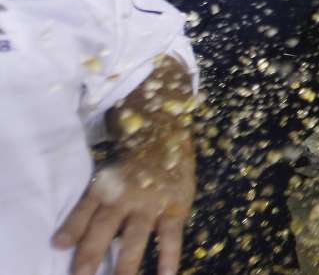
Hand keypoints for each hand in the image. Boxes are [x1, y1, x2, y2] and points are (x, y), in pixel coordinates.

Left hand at [54, 142, 194, 274]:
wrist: (168, 140)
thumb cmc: (130, 170)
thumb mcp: (108, 181)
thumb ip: (91, 209)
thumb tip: (64, 244)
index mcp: (106, 188)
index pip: (85, 211)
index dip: (72, 228)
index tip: (58, 246)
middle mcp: (125, 196)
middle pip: (105, 227)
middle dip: (92, 253)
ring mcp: (151, 203)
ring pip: (135, 236)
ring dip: (126, 262)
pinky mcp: (175, 208)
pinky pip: (171, 236)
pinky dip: (169, 256)